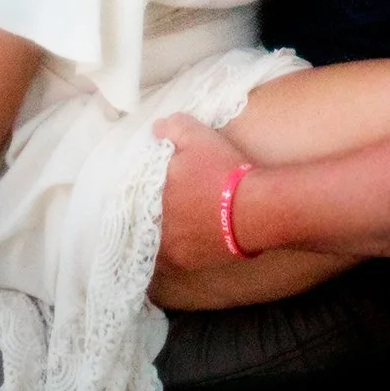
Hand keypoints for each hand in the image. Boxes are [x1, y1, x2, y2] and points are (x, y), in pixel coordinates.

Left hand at [153, 112, 251, 271]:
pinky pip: (173, 254)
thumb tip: (156, 128)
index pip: (134, 190)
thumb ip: (173, 128)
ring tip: (180, 218)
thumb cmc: (223, 170)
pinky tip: (190, 234)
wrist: (255, 208)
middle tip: (169, 199)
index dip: (143, 185)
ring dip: (165, 227)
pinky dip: (178, 244)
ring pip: (158, 236)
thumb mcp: (198, 136)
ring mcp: (170, 247)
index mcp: (151, 192)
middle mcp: (154, 223)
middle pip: (145, 214)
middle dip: (153, 207)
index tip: (155, 180)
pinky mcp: (187, 263)